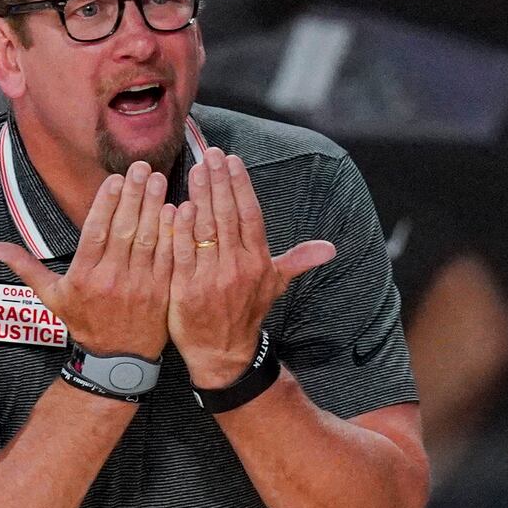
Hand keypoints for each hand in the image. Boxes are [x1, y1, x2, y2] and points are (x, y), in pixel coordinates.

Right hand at [0, 161, 174, 358]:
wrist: (118, 361)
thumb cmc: (84, 323)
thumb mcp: (51, 297)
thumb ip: (25, 267)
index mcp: (84, 276)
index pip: (95, 233)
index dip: (105, 204)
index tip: (114, 179)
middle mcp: (112, 278)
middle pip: (124, 230)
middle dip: (133, 195)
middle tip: (140, 167)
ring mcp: (139, 285)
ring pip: (149, 239)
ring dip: (154, 206)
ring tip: (158, 179)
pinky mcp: (161, 291)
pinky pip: (168, 257)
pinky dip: (172, 233)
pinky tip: (176, 209)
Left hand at [169, 148, 335, 386]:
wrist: (223, 354)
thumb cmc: (246, 313)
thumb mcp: (275, 286)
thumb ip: (298, 260)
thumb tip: (330, 248)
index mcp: (259, 261)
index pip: (251, 215)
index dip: (241, 186)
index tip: (232, 160)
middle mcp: (238, 267)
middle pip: (228, 215)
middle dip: (219, 181)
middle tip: (210, 153)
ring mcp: (211, 277)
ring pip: (206, 228)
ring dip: (201, 195)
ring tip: (196, 169)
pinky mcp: (186, 288)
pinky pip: (183, 251)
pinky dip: (181, 228)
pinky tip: (177, 204)